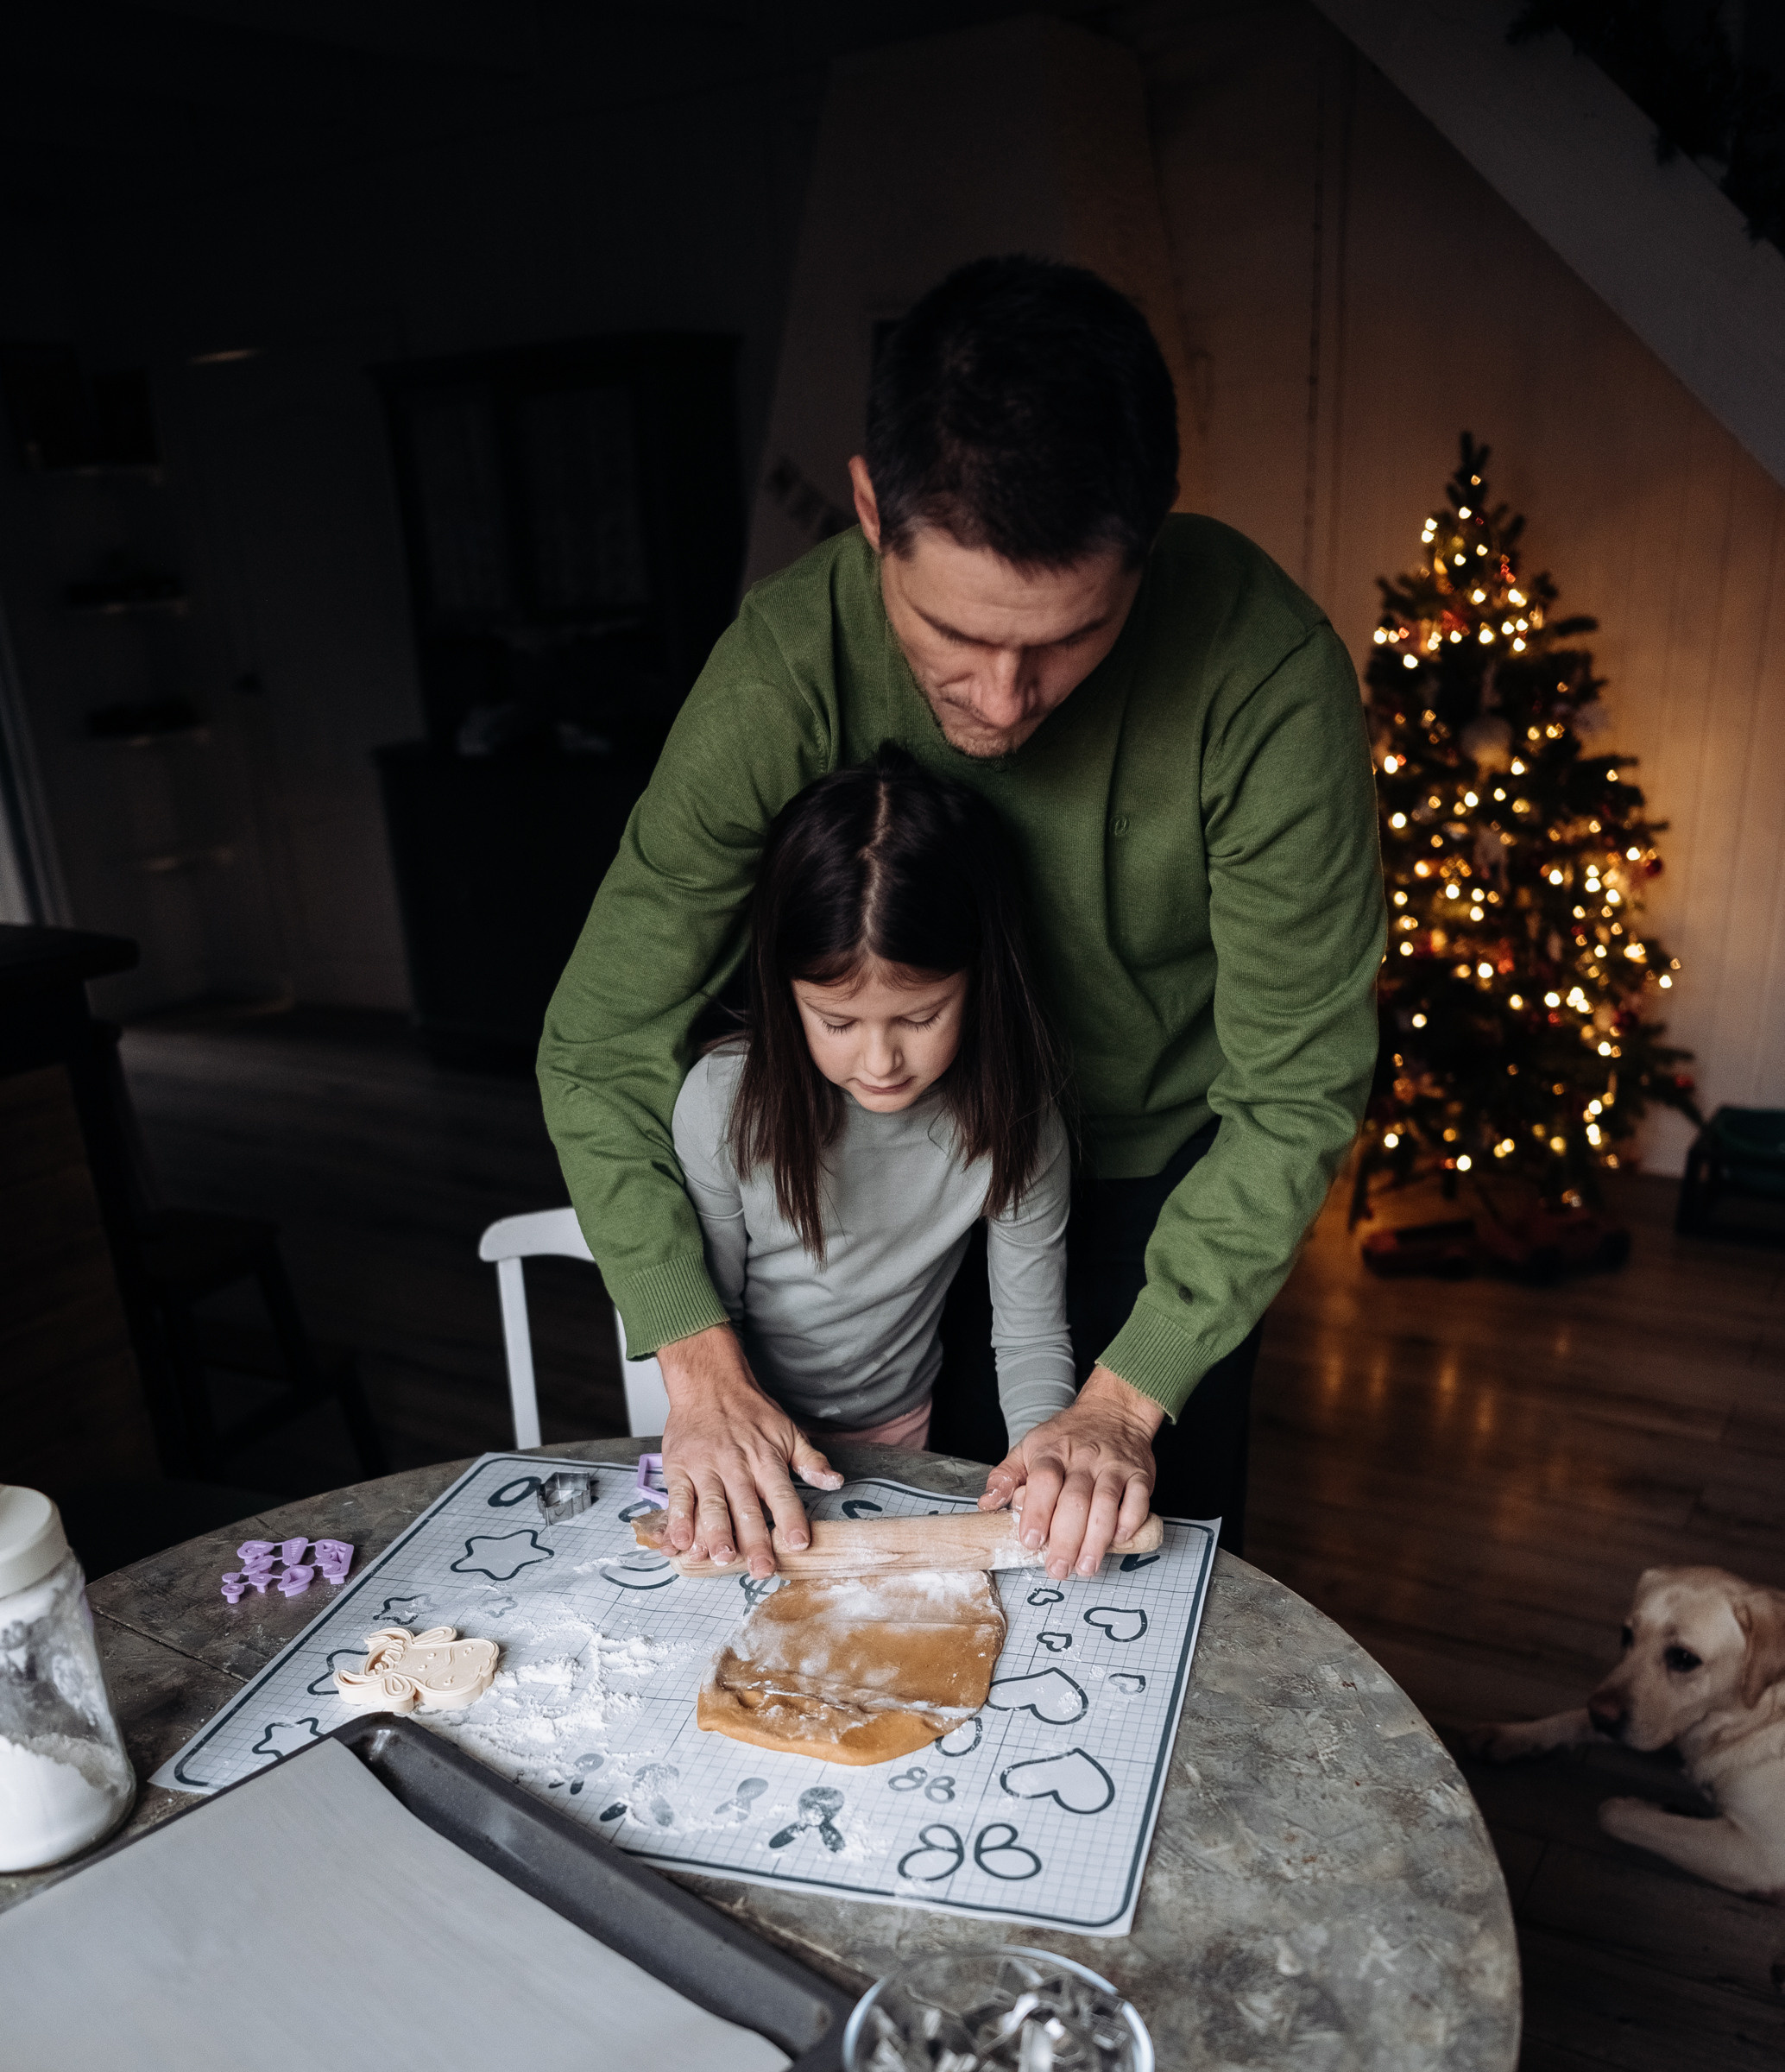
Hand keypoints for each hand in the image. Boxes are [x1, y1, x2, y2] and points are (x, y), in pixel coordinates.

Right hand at [655, 1323, 842, 1577]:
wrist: (708, 1383)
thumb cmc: (749, 1411)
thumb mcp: (788, 1431)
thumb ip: (810, 1460)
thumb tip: (835, 1481)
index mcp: (766, 1459)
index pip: (782, 1494)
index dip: (791, 1519)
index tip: (799, 1543)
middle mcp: (736, 1466)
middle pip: (747, 1508)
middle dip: (755, 1541)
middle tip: (761, 1568)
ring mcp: (706, 1468)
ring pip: (712, 1506)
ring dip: (717, 1534)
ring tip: (723, 1558)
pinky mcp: (679, 1468)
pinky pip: (679, 1499)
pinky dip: (679, 1522)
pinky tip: (681, 1544)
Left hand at [978, 1367, 1163, 1579]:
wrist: (1113, 1412)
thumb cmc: (1066, 1437)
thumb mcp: (1029, 1447)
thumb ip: (1006, 1476)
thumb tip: (987, 1503)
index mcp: (1051, 1452)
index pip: (1044, 1481)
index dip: (1038, 1512)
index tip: (1031, 1541)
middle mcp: (1083, 1458)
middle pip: (1075, 1500)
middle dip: (1066, 1540)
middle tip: (1058, 1569)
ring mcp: (1113, 1466)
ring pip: (1106, 1504)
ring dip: (1096, 1540)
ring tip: (1085, 1567)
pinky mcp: (1139, 1474)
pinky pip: (1138, 1500)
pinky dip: (1129, 1522)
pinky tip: (1117, 1540)